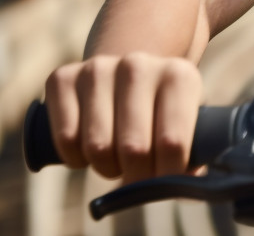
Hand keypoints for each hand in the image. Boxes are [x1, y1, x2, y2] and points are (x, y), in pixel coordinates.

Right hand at [44, 53, 202, 182]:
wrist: (128, 74)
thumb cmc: (162, 111)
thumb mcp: (188, 124)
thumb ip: (191, 156)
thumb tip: (181, 187)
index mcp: (179, 76)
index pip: (172, 143)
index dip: (166, 175)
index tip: (163, 184)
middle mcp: (138, 66)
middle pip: (133, 149)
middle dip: (135, 176)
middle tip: (137, 174)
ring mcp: (98, 69)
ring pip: (97, 147)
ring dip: (105, 167)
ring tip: (116, 157)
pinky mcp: (63, 77)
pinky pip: (65, 139)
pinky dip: (75, 157)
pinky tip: (88, 148)